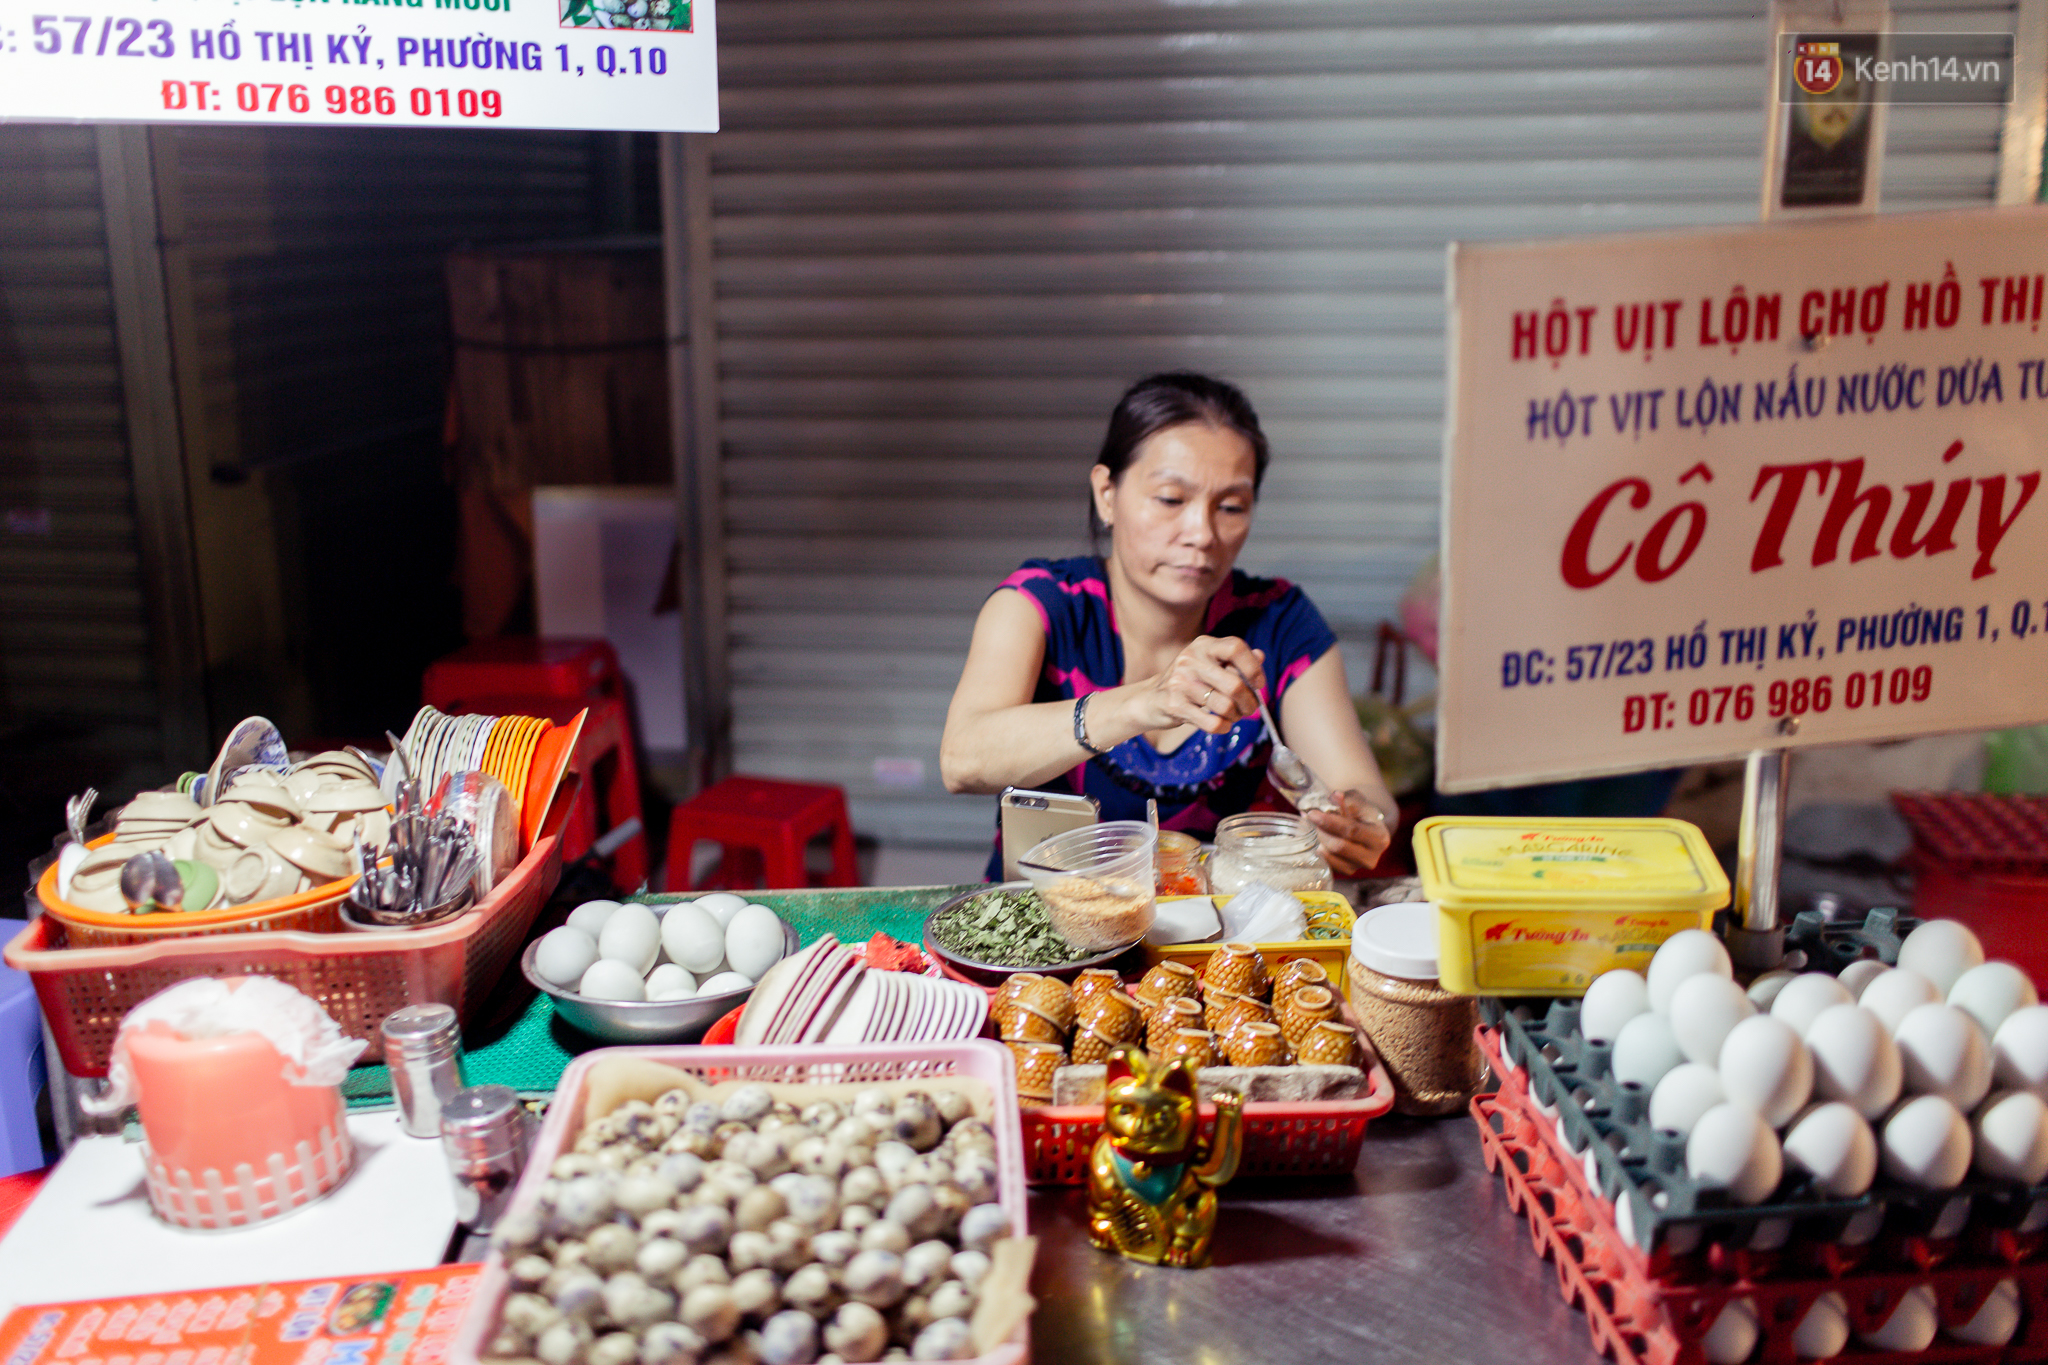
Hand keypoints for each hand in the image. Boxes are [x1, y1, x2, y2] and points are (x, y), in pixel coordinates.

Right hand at [1126, 637, 1265, 737]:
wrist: (1150, 699)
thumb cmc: (1188, 682)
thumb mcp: (1209, 665)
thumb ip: (1234, 661)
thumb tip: (1260, 656)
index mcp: (1203, 645)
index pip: (1235, 647)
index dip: (1253, 667)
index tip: (1258, 684)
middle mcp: (1190, 659)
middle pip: (1234, 684)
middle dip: (1249, 702)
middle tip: (1250, 708)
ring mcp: (1180, 681)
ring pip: (1225, 706)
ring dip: (1236, 716)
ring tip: (1233, 716)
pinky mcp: (1173, 704)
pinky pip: (1211, 722)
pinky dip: (1223, 727)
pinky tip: (1222, 725)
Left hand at [1305, 789, 1391, 875]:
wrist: (1367, 831)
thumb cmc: (1362, 815)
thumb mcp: (1358, 802)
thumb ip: (1347, 799)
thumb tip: (1335, 796)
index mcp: (1379, 838)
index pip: (1352, 831)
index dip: (1330, 822)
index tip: (1313, 813)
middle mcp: (1371, 857)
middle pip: (1339, 847)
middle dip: (1321, 831)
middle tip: (1312, 820)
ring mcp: (1358, 867)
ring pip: (1330, 857)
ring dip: (1318, 841)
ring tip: (1314, 827)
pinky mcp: (1346, 872)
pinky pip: (1327, 864)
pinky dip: (1319, 850)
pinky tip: (1317, 839)